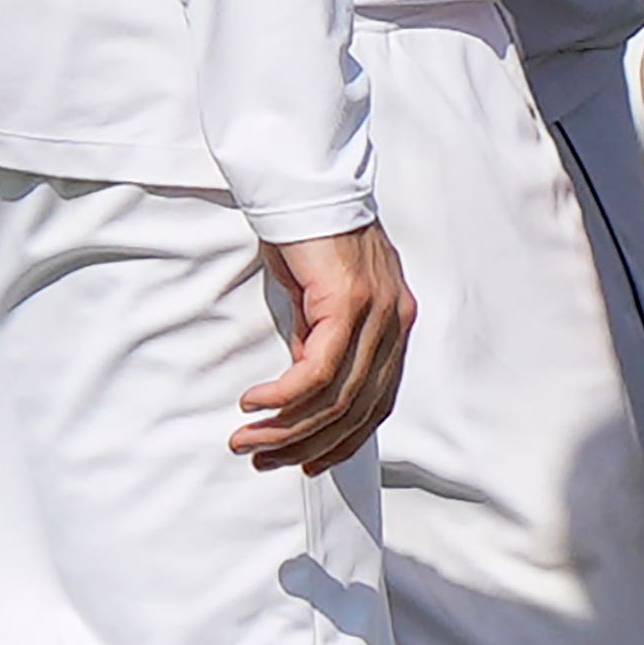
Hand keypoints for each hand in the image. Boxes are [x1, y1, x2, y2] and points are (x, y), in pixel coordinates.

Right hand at [238, 221, 413, 472]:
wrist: (302, 181)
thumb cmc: (307, 234)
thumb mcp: (320, 299)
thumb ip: (322, 341)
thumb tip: (305, 388)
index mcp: (396, 322)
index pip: (377, 403)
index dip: (343, 442)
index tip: (305, 463)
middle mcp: (396, 321)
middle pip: (357, 411)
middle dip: (306, 446)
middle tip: (263, 460)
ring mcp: (379, 312)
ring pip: (337, 400)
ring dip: (285, 429)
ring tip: (247, 441)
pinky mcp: (350, 303)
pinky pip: (316, 372)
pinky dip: (282, 397)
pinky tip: (253, 403)